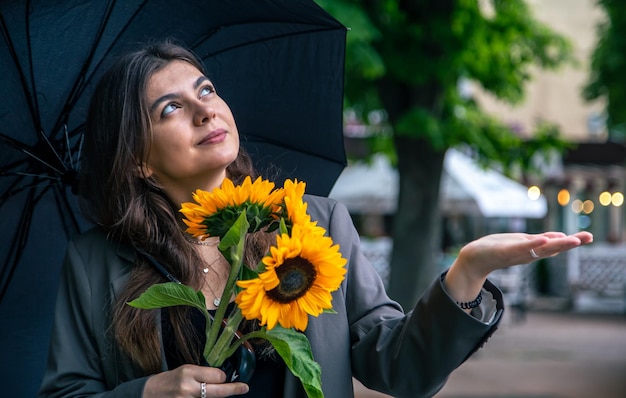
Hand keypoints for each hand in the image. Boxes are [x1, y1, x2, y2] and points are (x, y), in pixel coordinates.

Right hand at [143, 364, 248, 396]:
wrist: (149, 394)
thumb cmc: (170, 380)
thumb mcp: (186, 370)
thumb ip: (203, 374)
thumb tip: (223, 378)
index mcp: (188, 372)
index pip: (218, 375)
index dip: (223, 377)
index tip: (223, 378)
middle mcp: (188, 387)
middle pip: (219, 391)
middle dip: (234, 389)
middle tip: (244, 388)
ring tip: (211, 393)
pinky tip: (202, 397)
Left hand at [457, 231, 592, 278]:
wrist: (474, 258)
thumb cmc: (498, 249)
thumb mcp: (522, 243)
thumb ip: (539, 241)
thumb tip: (561, 237)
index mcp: (533, 250)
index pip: (555, 245)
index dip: (572, 241)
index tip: (589, 237)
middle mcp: (528, 254)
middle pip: (553, 248)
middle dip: (571, 243)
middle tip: (589, 237)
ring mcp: (518, 254)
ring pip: (540, 249)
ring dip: (557, 244)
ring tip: (573, 239)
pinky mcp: (505, 252)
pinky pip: (521, 248)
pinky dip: (533, 244)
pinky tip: (544, 239)